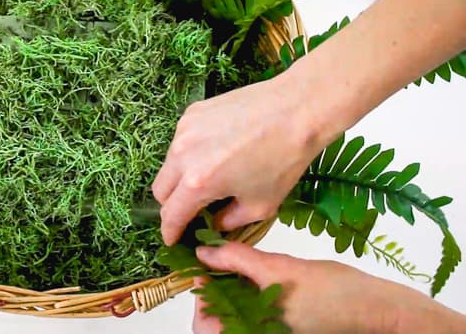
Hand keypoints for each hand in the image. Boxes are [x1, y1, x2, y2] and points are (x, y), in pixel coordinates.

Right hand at [153, 75, 330, 245]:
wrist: (297, 110)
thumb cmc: (284, 159)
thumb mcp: (261, 205)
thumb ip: (229, 221)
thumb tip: (214, 224)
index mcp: (197, 182)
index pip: (170, 215)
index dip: (170, 231)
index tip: (172, 238)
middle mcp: (182, 155)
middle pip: (160, 190)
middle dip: (172, 205)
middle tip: (192, 209)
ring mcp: (184, 130)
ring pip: (169, 164)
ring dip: (181, 177)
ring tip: (211, 175)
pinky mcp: (192, 113)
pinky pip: (181, 141)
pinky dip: (191, 152)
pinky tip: (217, 149)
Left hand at [192, 242, 465, 333]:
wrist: (379, 308)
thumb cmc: (334, 293)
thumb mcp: (279, 268)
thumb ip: (238, 260)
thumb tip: (203, 252)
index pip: (205, 327)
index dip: (199, 298)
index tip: (201, 270)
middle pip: (219, 323)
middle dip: (213, 295)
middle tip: (217, 265)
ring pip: (236, 319)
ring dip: (229, 294)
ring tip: (234, 267)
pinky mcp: (284, 328)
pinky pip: (254, 317)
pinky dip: (248, 298)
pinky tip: (254, 276)